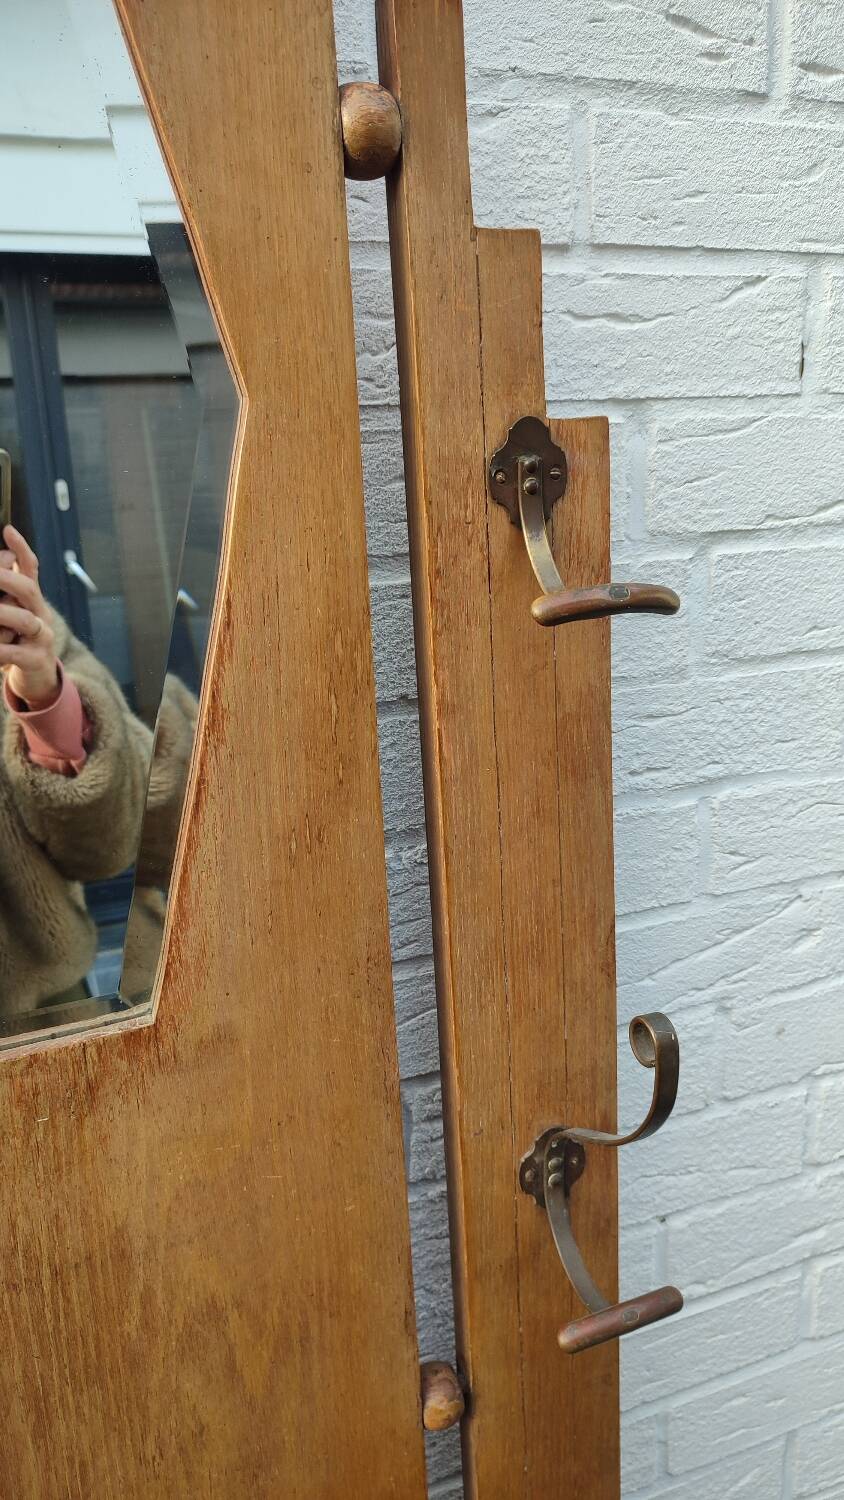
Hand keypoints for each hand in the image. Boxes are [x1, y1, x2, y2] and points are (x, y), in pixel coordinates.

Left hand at [0, 526, 59, 707]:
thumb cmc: (18, 640)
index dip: (21, 549)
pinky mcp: (36, 660)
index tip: (8, 530)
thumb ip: (5, 595)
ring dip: (2, 614)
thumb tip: (1, 566)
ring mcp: (42, 638)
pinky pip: (14, 652)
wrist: (39, 678)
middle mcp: (41, 614)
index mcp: (33, 600)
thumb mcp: (12, 614)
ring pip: (24, 620)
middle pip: (28, 589)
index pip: (31, 568)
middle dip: (6, 578)